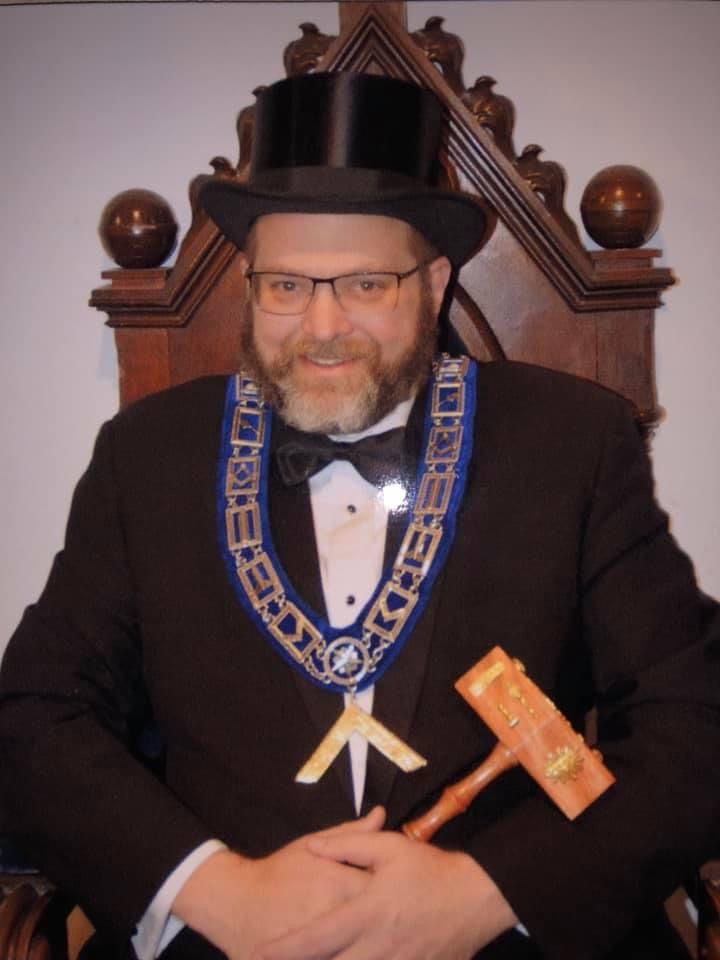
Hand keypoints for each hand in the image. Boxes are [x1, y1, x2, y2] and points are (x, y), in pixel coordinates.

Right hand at [173, 807, 385, 959]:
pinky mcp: (303, 959)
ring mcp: (319, 946)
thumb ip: (351, 834)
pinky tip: (364, 955)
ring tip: (390, 947)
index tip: (410, 897)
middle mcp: (331, 914)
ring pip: (361, 952)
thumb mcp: (311, 845)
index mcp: (337, 884)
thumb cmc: (277, 871)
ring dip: (377, 950)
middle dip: (393, 931)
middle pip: (375, 928)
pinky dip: (351, 958)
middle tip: (402, 928)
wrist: (234, 902)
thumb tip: (381, 813)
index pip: (381, 891)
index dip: (399, 894)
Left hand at [255, 830, 517, 959]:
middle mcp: (377, 948)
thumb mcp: (389, 848)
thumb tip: (311, 847)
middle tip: (266, 959)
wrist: (477, 898)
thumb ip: (347, 846)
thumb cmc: (429, 870)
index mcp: (366, 914)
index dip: (283, 950)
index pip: (315, 938)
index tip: (256, 953)